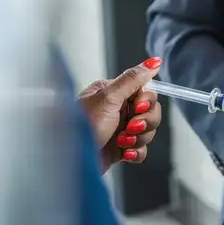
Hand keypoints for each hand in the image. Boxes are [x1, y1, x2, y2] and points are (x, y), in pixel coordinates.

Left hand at [78, 57, 162, 171]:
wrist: (70, 162)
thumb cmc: (82, 127)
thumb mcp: (108, 98)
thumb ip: (132, 79)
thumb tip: (153, 62)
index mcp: (112, 93)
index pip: (144, 91)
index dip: (146, 102)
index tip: (137, 108)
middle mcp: (116, 109)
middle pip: (150, 111)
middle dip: (145, 122)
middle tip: (130, 128)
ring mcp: (119, 130)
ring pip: (148, 131)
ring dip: (139, 138)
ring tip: (122, 143)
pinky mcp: (120, 149)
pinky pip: (141, 149)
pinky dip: (136, 152)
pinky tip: (125, 154)